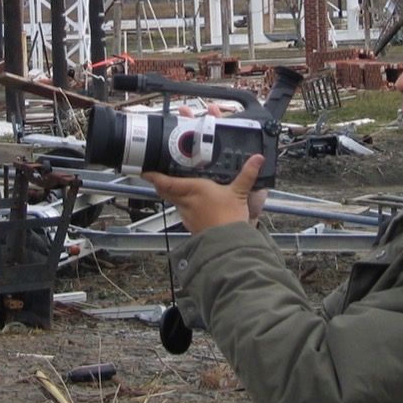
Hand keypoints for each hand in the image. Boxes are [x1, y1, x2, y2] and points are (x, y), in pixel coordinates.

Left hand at [143, 153, 266, 234]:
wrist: (228, 244)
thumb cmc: (229, 218)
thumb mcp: (239, 192)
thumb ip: (247, 174)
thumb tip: (257, 159)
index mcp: (194, 189)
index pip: (166, 182)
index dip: (154, 176)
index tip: (145, 170)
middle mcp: (186, 202)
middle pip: (165, 191)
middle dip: (160, 183)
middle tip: (157, 176)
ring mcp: (187, 215)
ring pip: (173, 202)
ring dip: (171, 194)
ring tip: (175, 187)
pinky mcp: (191, 225)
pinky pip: (182, 212)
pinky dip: (182, 206)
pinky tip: (191, 205)